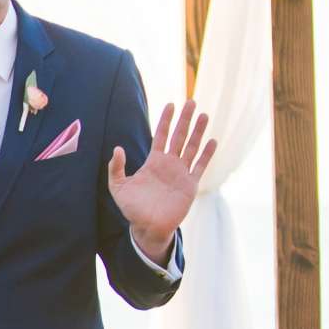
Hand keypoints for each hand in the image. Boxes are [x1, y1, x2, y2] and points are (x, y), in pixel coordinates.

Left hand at [108, 100, 216, 262]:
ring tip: (204, 115)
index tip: (171, 104)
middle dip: (185, 120)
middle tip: (191, 102)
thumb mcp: (118, 187)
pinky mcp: (190, 185)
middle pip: (179, 136)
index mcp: (154, 162)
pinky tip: (212, 141)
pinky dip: (207, 154)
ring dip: (198, 132)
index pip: (161, 135)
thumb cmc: (132, 208)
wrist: (148, 227)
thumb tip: (117, 148)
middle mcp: (169, 164)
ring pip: (192, 147)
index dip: (166, 120)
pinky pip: (200, 166)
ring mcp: (181, 173)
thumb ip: (116, 168)